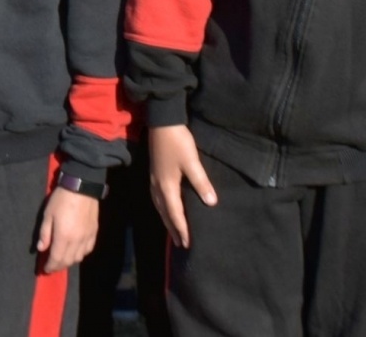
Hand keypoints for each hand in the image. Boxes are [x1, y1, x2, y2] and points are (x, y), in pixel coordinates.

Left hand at [37, 182, 100, 271]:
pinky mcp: (94, 232)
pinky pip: (88, 249)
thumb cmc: (61, 200)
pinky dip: (81, 254)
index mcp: (64, 237)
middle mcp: (77, 241)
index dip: (51, 266)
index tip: (45, 270)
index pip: (57, 258)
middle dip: (59, 266)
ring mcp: (87, 237)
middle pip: (68, 260)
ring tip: (62, 260)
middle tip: (52, 266)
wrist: (82, 188)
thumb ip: (44, 233)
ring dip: (70, 262)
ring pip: (79, 257)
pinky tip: (76, 252)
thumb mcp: (48, 215)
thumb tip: (41, 249)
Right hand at [148, 124, 216, 249]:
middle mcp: (157, 186)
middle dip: (173, 229)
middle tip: (180, 244)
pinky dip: (163, 209)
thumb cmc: (178, 142)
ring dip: (166, 220)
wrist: (162, 122)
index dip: (182, 229)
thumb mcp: (192, 162)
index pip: (175, 214)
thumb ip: (201, 183)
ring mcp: (154, 179)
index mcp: (167, 186)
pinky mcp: (154, 173)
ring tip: (173, 231)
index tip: (188, 244)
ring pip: (159, 206)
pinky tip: (166, 208)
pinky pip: (157, 199)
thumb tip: (211, 203)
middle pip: (164, 213)